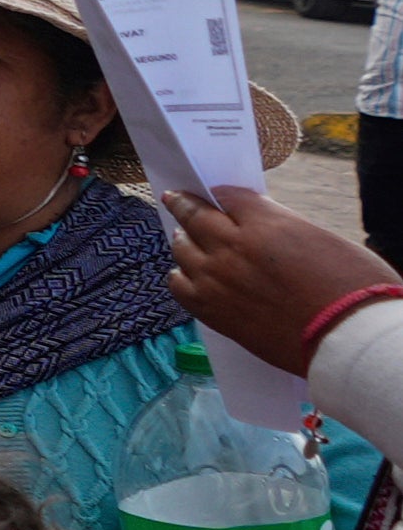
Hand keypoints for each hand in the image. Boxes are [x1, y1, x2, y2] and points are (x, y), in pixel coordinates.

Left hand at [162, 181, 396, 373]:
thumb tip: (265, 229)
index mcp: (265, 224)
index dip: (221, 195)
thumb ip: (284, 229)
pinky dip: (179, 276)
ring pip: (182, 249)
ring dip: (183, 240)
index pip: (230, 197)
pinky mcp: (211, 310)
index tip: (212, 193)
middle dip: (186, 206)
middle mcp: (232, 247)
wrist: (345, 336)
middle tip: (176, 199)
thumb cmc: (352, 287)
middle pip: (196, 217)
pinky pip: (179, 286)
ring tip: (182, 236)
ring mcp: (216, 279)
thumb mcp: (322, 240)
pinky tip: (183, 275)